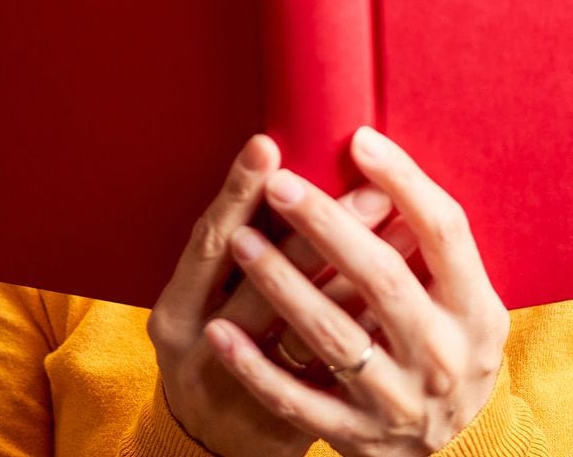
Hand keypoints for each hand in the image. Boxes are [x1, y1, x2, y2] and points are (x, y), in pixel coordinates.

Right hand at [147, 134, 393, 456]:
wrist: (215, 448)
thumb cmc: (213, 352)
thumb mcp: (201, 304)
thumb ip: (233, 249)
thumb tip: (284, 172)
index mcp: (173, 313)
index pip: (206, 243)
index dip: (236, 194)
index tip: (269, 146)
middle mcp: (200, 353)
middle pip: (263, 283)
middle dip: (321, 228)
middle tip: (369, 183)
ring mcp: (245, 394)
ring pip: (308, 328)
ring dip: (359, 271)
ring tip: (398, 224)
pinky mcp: (284, 424)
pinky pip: (335, 370)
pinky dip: (368, 325)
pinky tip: (399, 289)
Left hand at [203, 127, 509, 456]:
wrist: (456, 448)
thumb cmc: (450, 349)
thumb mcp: (465, 302)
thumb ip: (435, 248)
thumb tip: (385, 167)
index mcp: (475, 311)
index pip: (444, 233)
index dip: (406, 183)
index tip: (360, 141)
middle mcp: (442, 356)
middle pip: (382, 279)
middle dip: (326, 227)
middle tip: (279, 185)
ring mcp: (398, 401)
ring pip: (333, 336)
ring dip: (282, 283)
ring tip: (239, 239)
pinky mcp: (356, 436)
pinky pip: (296, 399)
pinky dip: (255, 367)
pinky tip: (220, 331)